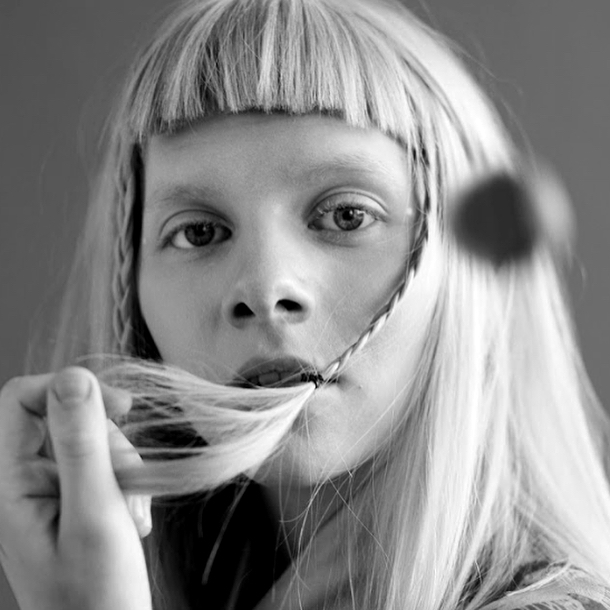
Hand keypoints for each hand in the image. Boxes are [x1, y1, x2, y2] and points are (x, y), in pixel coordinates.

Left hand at [0, 367, 151, 609]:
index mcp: (8, 482)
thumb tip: (74, 378)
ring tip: (131, 511)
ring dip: (122, 466)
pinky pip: (102, 463)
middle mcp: (20, 481)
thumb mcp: (95, 513)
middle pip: (66, 417)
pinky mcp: (69, 498)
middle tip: (127, 481)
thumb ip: (81, 444)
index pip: (21, 398)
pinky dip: (125, 482)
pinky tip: (131, 517)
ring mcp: (45, 490)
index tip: (121, 406)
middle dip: (108, 441)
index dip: (70, 388)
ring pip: (91, 439)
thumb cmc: (96, 595)